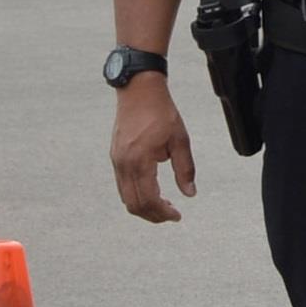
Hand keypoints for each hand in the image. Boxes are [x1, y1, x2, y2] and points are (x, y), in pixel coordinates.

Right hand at [111, 79, 196, 223]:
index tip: (178, 216)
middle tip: (171, 215)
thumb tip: (190, 194)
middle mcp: (124, 164)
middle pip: (134, 204)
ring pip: (126, 198)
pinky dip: (136, 195)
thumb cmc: (161, 112)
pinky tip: (152, 191)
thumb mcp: (180, 140)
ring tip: (163, 205)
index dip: (163, 213)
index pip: (149, 199)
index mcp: (141, 161)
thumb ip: (185, 169)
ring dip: (144, 207)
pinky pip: (123, 186)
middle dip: (153, 215)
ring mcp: (117, 161)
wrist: (138, 91)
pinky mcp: (115, 158)